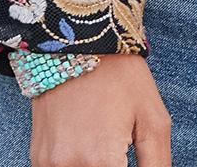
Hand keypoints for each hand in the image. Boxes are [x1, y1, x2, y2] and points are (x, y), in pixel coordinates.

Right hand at [28, 52, 168, 166]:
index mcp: (102, 160)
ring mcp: (49, 164)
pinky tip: (91, 146)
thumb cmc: (121, 76)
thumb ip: (158, 165)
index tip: (130, 160)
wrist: (77, 42)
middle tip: (122, 151)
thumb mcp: (153, 118)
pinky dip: (77, 166)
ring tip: (109, 146)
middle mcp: (70, 166)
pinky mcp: (38, 157)